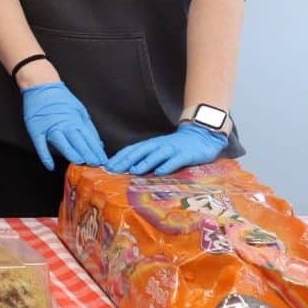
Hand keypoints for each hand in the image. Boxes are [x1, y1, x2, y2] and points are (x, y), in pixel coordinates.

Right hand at [21, 82, 106, 170]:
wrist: (40, 85)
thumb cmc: (61, 98)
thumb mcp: (80, 110)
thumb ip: (88, 128)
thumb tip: (99, 144)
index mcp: (75, 119)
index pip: (88, 137)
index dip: (96, 149)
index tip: (103, 160)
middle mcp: (64, 124)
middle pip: (78, 141)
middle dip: (87, 153)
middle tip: (95, 165)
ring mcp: (49, 127)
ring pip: (61, 142)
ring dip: (71, 152)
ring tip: (79, 162)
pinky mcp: (36, 130)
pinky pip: (40, 145)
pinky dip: (45, 156)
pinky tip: (50, 166)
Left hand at [105, 124, 227, 175]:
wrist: (201, 135)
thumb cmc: (176, 147)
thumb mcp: (158, 150)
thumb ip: (145, 158)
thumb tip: (128, 169)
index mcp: (150, 145)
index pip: (131, 150)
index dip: (118, 157)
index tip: (106, 167)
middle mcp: (158, 145)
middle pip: (139, 151)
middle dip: (126, 160)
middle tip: (114, 170)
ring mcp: (172, 149)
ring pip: (156, 155)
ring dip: (144, 162)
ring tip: (133, 171)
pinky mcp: (186, 154)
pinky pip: (176, 160)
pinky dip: (167, 165)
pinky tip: (160, 172)